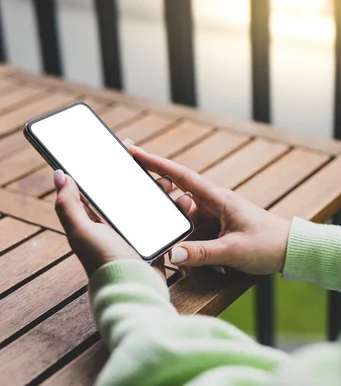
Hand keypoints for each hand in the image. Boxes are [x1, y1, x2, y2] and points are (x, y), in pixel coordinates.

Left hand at [53, 151, 174, 278]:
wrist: (133, 288)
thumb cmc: (105, 261)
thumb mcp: (81, 231)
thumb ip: (68, 204)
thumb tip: (60, 175)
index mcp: (97, 221)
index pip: (101, 188)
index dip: (108, 169)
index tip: (120, 150)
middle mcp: (117, 226)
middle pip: (129, 194)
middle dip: (141, 177)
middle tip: (151, 164)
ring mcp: (138, 233)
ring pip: (151, 204)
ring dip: (161, 191)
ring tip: (170, 182)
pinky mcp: (157, 241)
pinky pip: (168, 220)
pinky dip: (176, 210)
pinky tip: (184, 201)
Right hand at [129, 143, 290, 274]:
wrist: (291, 251)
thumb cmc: (268, 244)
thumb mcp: (233, 250)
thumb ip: (202, 253)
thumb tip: (172, 255)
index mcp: (218, 199)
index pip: (181, 177)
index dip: (156, 164)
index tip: (134, 152)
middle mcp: (213, 205)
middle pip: (178, 203)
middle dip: (166, 213)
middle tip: (154, 223)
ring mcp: (215, 219)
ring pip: (185, 224)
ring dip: (182, 238)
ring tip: (193, 254)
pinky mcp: (218, 232)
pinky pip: (196, 237)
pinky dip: (191, 248)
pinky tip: (199, 264)